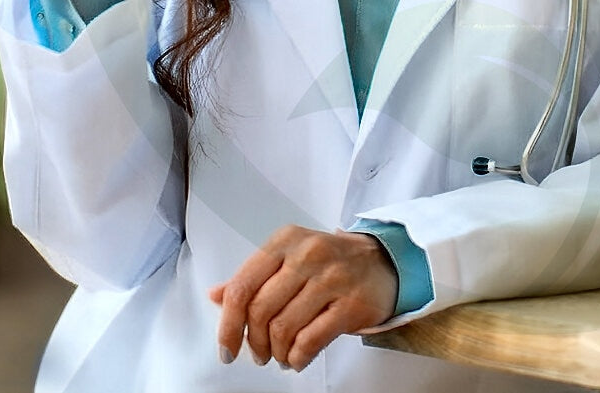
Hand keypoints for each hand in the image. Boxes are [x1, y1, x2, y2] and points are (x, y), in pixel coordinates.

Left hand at [209, 226, 397, 370]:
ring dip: (277, 353)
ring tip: (281, 355)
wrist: (384, 261)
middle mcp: (308, 254)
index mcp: (285, 240)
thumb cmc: (330, 261)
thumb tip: (215, 295)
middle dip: (254, 343)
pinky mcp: (351, 303)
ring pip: (283, 329)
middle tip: (258, 354)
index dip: (227, 324)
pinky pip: (310, 341)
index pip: (242, 286)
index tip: (226, 348)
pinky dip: (297, 358)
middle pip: (260, 312)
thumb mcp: (289, 256)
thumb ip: (253, 276)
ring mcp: (332, 277)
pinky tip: (298, 357)